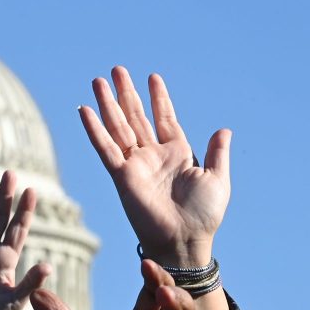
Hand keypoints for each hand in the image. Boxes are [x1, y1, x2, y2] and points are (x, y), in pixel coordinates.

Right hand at [80, 67, 230, 268]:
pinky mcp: (121, 176)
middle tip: (116, 69)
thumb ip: (218, 153)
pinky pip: (105, 148)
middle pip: (135, 116)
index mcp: (177, 153)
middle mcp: (152, 155)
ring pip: (118, 126)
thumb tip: (224, 129)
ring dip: (108, 104)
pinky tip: (85, 110)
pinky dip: (95, 129)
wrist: (184, 239)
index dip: (158, 98)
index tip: (152, 77)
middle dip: (126, 93)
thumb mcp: (217, 179)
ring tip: (98, 80)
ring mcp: (135, 164)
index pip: (164, 118)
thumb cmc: (203, 215)